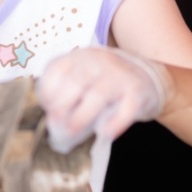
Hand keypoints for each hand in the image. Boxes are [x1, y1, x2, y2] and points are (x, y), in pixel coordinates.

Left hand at [38, 46, 170, 153]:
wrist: (144, 75)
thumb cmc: (102, 82)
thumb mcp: (80, 77)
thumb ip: (64, 92)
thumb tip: (52, 119)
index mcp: (77, 57)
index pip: (55, 71)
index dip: (46, 93)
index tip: (47, 110)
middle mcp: (96, 60)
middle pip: (75, 83)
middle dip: (62, 108)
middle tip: (57, 126)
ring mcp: (118, 74)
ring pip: (97, 96)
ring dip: (82, 117)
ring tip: (73, 133)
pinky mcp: (136, 89)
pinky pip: (125, 108)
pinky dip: (114, 123)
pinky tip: (104, 134)